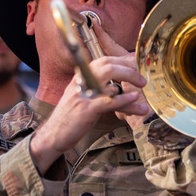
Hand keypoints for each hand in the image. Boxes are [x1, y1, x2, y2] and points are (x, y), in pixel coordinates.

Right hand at [29, 51, 146, 171]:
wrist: (53, 135)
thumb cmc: (69, 118)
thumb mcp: (80, 97)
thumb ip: (95, 88)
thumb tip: (115, 86)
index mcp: (80, 77)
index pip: (103, 61)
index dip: (121, 61)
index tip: (135, 67)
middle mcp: (81, 82)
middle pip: (108, 65)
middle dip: (128, 69)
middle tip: (141, 79)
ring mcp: (84, 95)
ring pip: (109, 78)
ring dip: (130, 80)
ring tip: (143, 88)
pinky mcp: (87, 110)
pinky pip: (109, 100)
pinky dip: (124, 99)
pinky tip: (134, 99)